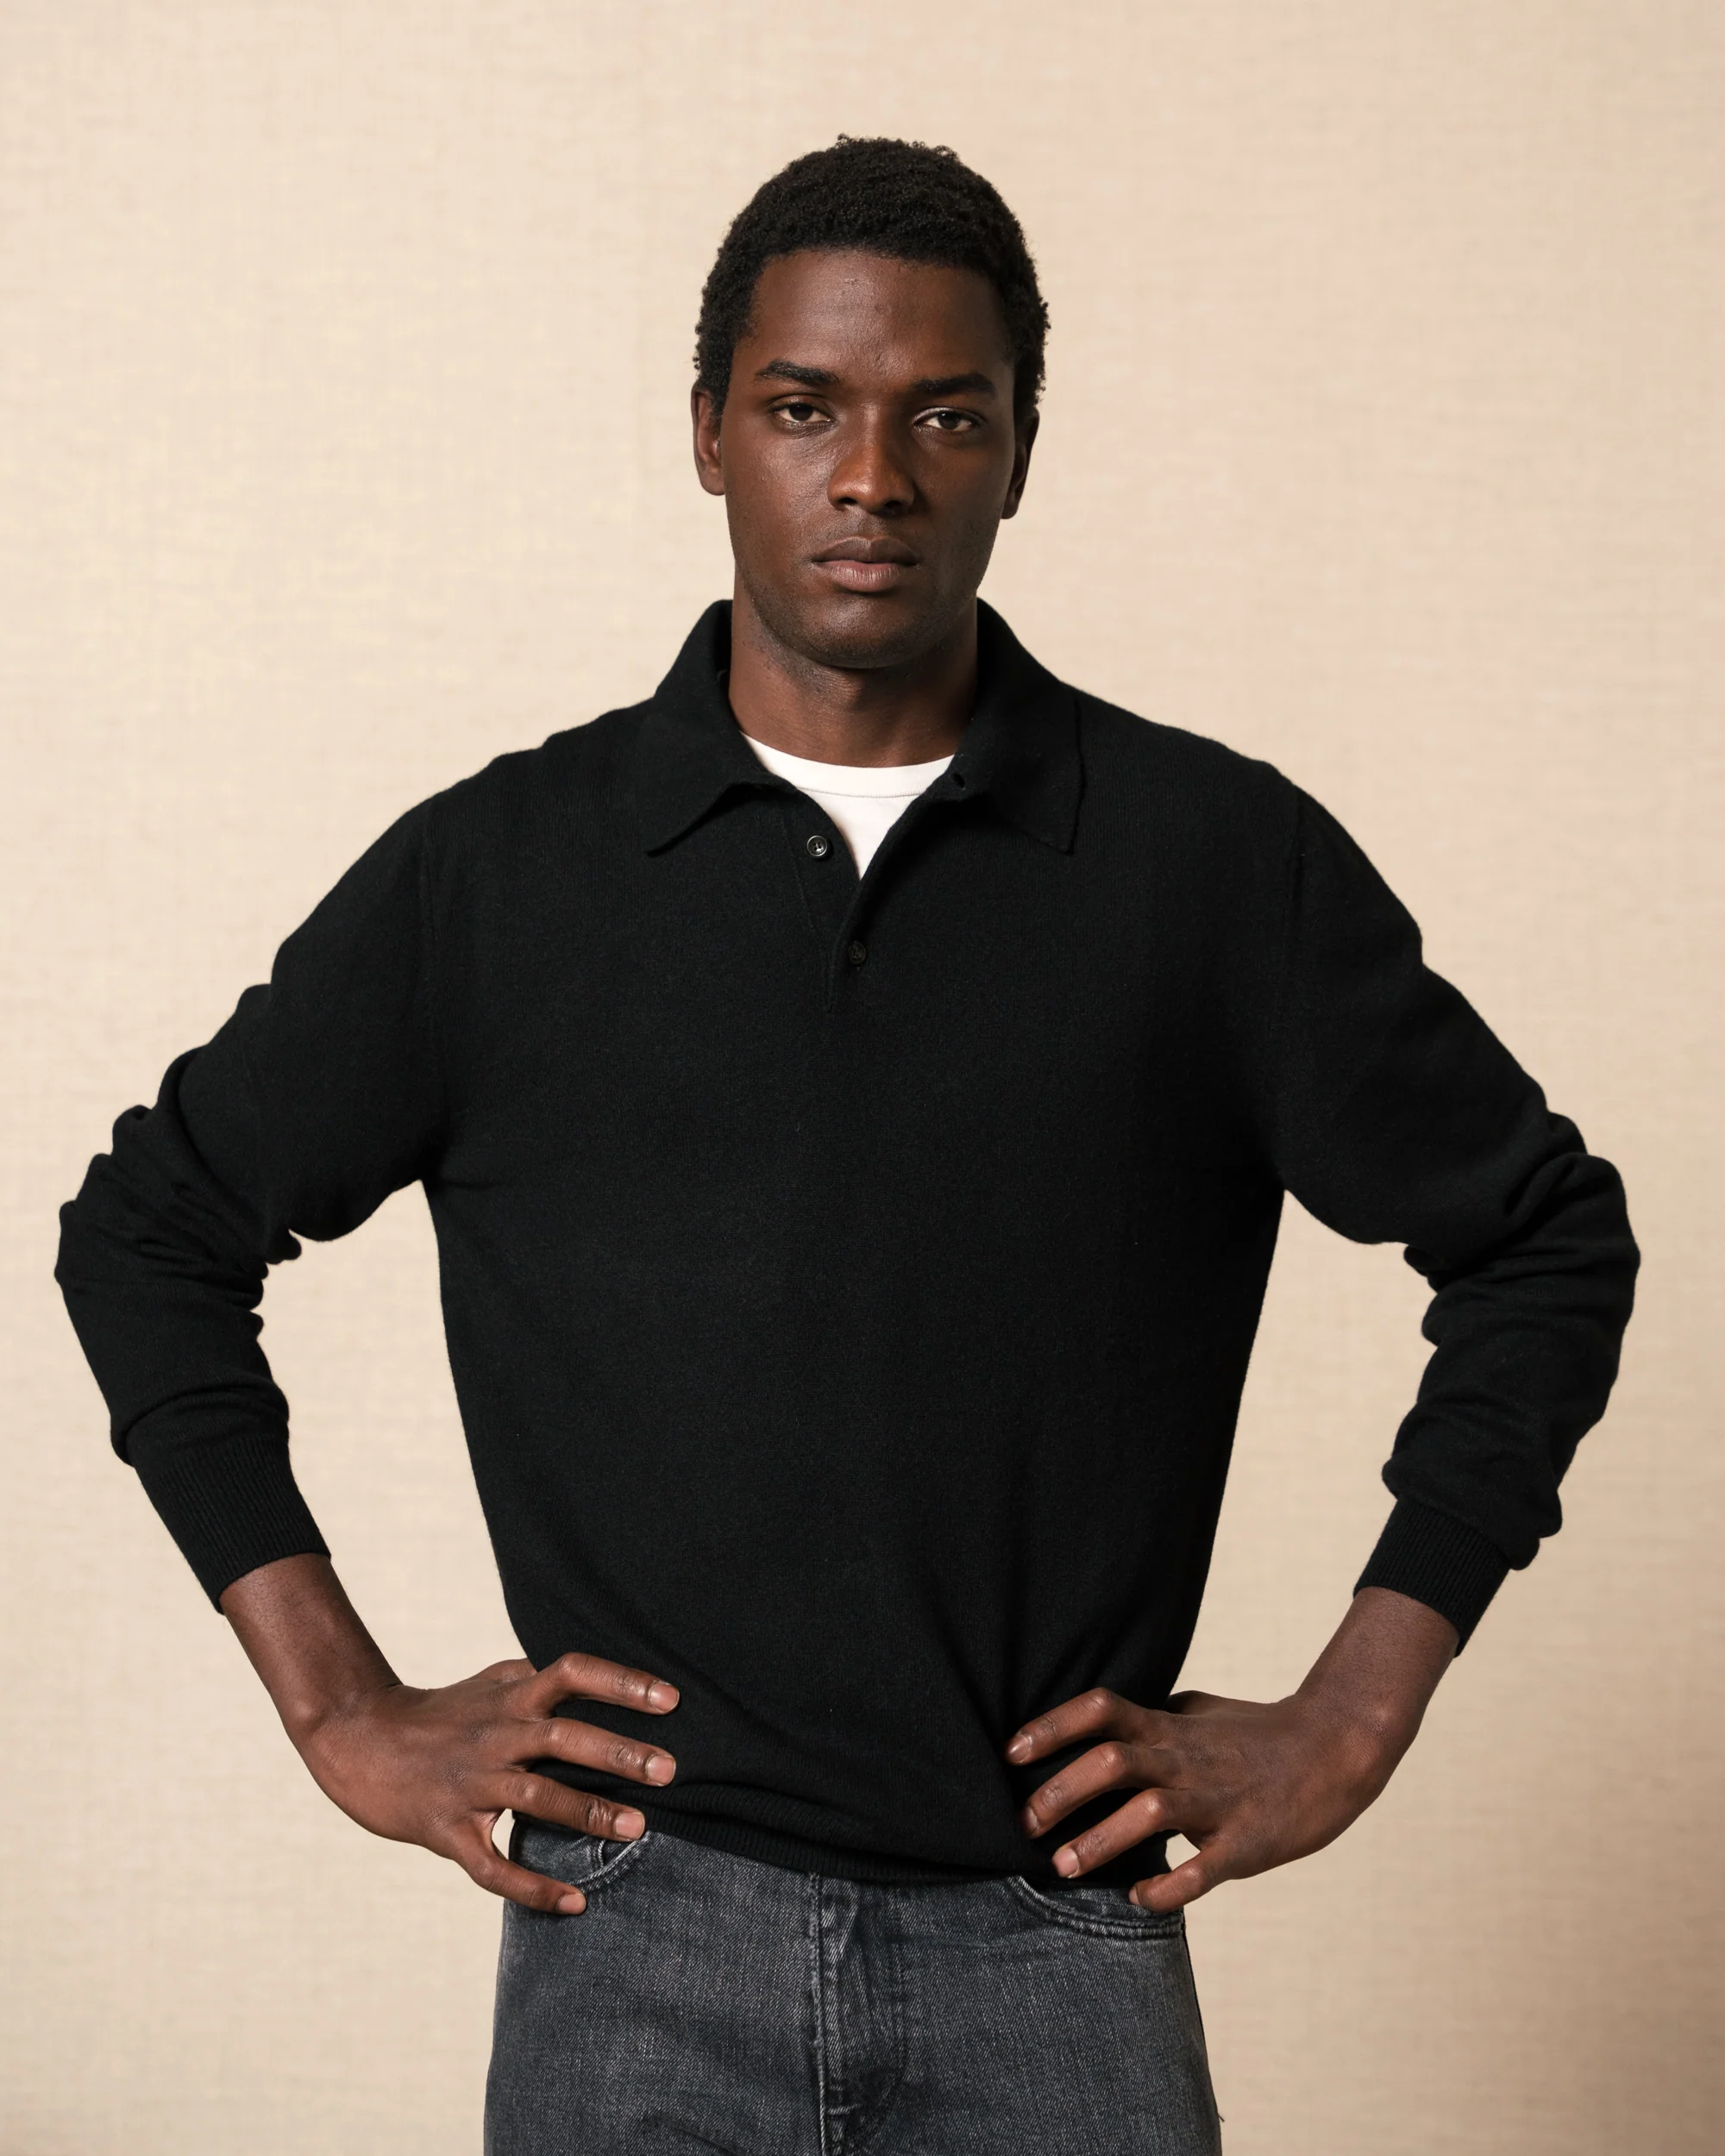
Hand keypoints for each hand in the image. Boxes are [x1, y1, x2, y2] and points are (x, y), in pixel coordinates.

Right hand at [294, 1650, 679, 1914]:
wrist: (357, 1740)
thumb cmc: (437, 1713)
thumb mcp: (488, 1683)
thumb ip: (538, 1679)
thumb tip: (590, 1675)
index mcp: (510, 1697)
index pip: (572, 1673)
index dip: (622, 1683)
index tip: (670, 1700)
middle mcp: (494, 1735)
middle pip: (563, 1735)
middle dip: (618, 1753)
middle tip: (670, 1771)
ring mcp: (469, 1783)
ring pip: (535, 1796)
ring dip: (587, 1811)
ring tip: (637, 1828)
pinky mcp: (446, 1829)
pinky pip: (492, 1864)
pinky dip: (533, 1887)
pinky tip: (574, 1904)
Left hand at [1004, 1586, 1457, 1911]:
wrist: (1335, 1747)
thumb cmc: (1256, 1732)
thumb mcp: (1196, 1710)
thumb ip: (1148, 1718)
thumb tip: (1095, 1724)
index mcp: (1170, 1725)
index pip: (1101, 1709)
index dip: (1051, 1727)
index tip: (1011, 1752)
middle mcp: (1186, 1758)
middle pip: (1113, 1760)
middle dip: (1060, 1791)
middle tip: (1024, 1823)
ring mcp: (1217, 1800)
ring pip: (1149, 1811)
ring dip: (1100, 1839)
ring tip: (1062, 1865)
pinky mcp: (1247, 1842)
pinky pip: (1203, 1868)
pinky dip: (1167, 1885)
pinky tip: (1139, 1897)